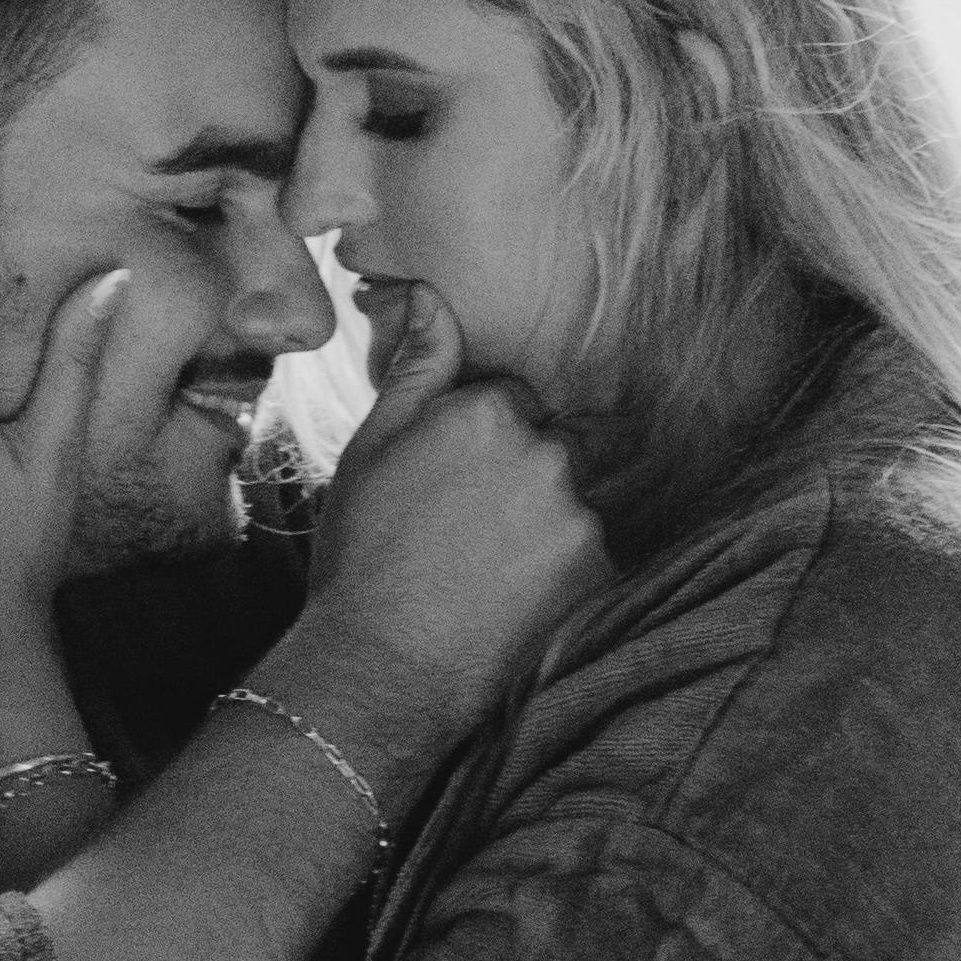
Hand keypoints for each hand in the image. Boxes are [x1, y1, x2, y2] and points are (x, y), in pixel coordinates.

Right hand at [290, 301, 603, 764]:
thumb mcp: (371, 448)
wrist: (378, 667)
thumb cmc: (361, 555)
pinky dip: (561, 570)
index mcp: (489, 413)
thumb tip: (430, 294)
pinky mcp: (598, 573)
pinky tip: (513, 598)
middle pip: (554, 444)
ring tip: (488, 570)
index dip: (482, 438)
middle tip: (471, 528)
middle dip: (525, 475)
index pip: (513, 399)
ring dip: (545, 523)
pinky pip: (590, 553)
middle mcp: (546, 454)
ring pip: (574, 500)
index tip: (454, 481)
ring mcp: (578, 516)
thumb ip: (418, 367)